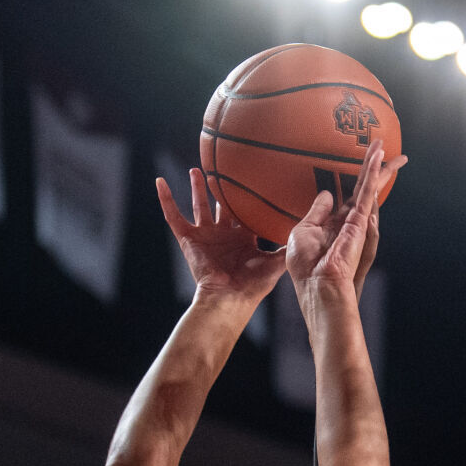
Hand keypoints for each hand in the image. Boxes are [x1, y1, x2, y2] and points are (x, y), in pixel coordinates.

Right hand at [156, 168, 286, 306]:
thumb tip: (306, 230)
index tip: (255, 181)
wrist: (230, 296)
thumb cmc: (254, 284)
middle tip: (224, 170)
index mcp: (243, 239)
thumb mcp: (276, 261)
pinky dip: (166, 199)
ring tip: (197, 169)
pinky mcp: (189, 238)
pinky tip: (160, 182)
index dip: (249, 200)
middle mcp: (224, 235)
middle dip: (222, 190)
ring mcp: (206, 236)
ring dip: (197, 188)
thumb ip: (288, 245)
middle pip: (222, 206)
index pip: (246, 214)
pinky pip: (173, 215)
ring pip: (199, 205)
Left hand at [286, 141, 406, 300]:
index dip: (356, 183)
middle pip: (366, 188)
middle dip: (377, 168)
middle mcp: (350, 221)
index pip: (350, 197)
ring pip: (369, 187)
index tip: (360, 172)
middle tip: (386, 147)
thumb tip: (327, 194)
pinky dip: (371, 175)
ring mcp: (358, 222)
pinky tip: (377, 159)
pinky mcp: (360, 223)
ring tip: (382, 145)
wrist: (317, 287)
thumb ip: (316, 212)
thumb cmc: (307, 268)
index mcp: (336, 224)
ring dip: (377, 166)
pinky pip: (366, 194)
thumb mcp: (304, 232)